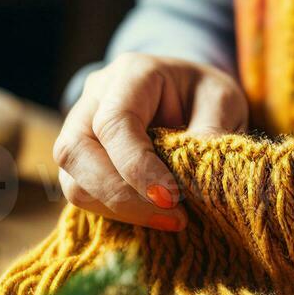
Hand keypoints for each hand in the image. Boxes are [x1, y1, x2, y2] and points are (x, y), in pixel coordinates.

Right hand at [54, 53, 246, 229]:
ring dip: (117, 209)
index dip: (137, 167)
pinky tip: (151, 217)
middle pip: (76, 152)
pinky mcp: (80, 160)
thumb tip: (198, 178)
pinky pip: (80, 193)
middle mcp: (94, 97)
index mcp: (131, 74)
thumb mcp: (222, 100)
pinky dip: (113, 212)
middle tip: (172, 218)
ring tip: (167, 220)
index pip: (114, 123)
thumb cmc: (203, 94)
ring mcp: (78, 128)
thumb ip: (213, 131)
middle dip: (121, 195)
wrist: (187, 92)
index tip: (172, 199)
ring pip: (71, 179)